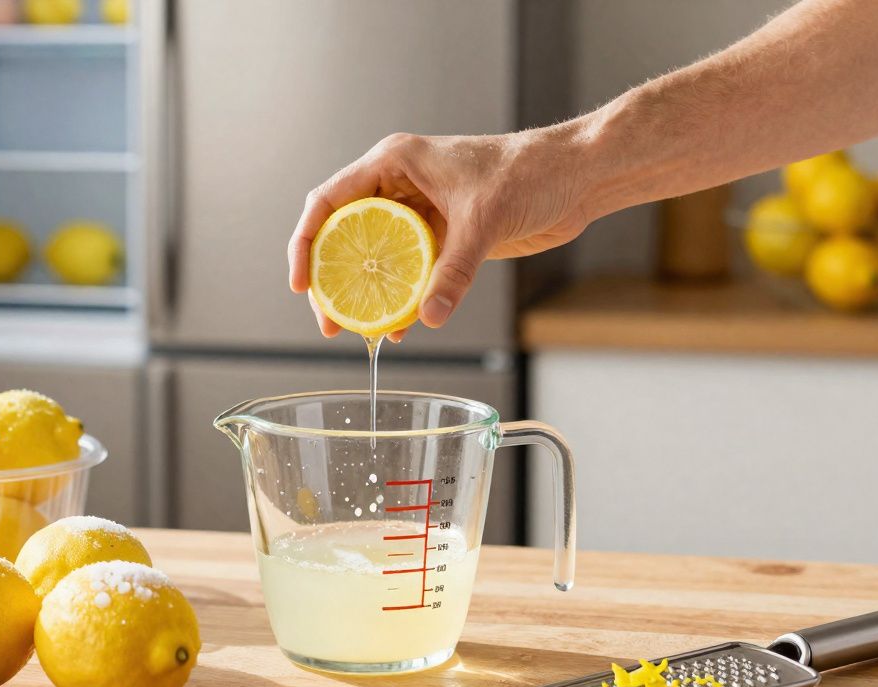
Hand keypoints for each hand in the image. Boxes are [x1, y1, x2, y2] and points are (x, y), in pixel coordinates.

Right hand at [287, 128, 590, 339]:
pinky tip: (401, 326)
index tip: (302, 283)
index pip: (329, 201)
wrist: (575, 177)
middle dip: (331, 279)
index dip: (306, 242)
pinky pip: (408, 271)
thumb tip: (429, 316)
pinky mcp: (442, 236)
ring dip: (364, 293)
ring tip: (358, 332)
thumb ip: (454, 270)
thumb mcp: (484, 220)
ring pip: (373, 256)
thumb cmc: (530, 171)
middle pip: (343, 233)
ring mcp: (419, 211)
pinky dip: (401, 297)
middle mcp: (398, 185)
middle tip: (329, 321)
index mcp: (394, 162)